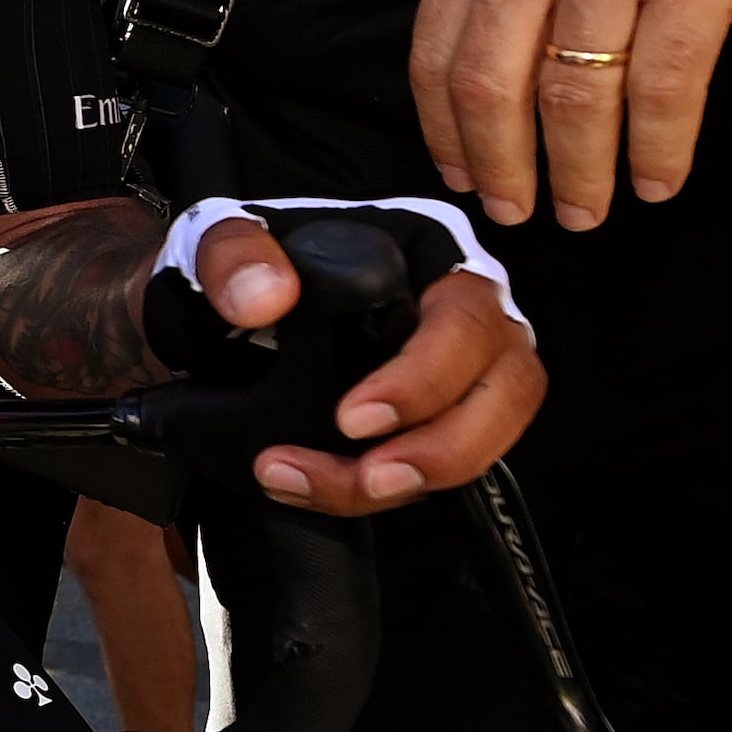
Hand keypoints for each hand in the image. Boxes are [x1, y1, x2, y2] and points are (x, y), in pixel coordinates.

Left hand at [182, 219, 542, 511]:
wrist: (226, 312)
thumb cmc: (248, 267)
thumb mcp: (222, 241)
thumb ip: (234, 255)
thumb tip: (267, 297)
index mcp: (428, 254)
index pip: (466, 315)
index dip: (423, 376)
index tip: (351, 419)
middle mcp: (464, 312)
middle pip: (508, 385)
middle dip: (441, 446)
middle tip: (365, 477)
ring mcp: (464, 370)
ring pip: (492, 433)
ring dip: (423, 477)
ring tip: (342, 491)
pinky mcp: (440, 420)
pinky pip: (448, 464)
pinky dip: (393, 490)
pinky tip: (322, 491)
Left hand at [409, 0, 731, 230]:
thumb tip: (481, 97)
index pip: (438, 54)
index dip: (447, 135)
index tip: (462, 178)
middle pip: (493, 89)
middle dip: (504, 171)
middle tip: (521, 215)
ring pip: (577, 98)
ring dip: (582, 174)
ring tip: (589, 210)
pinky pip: (664, 91)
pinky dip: (659, 151)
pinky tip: (658, 178)